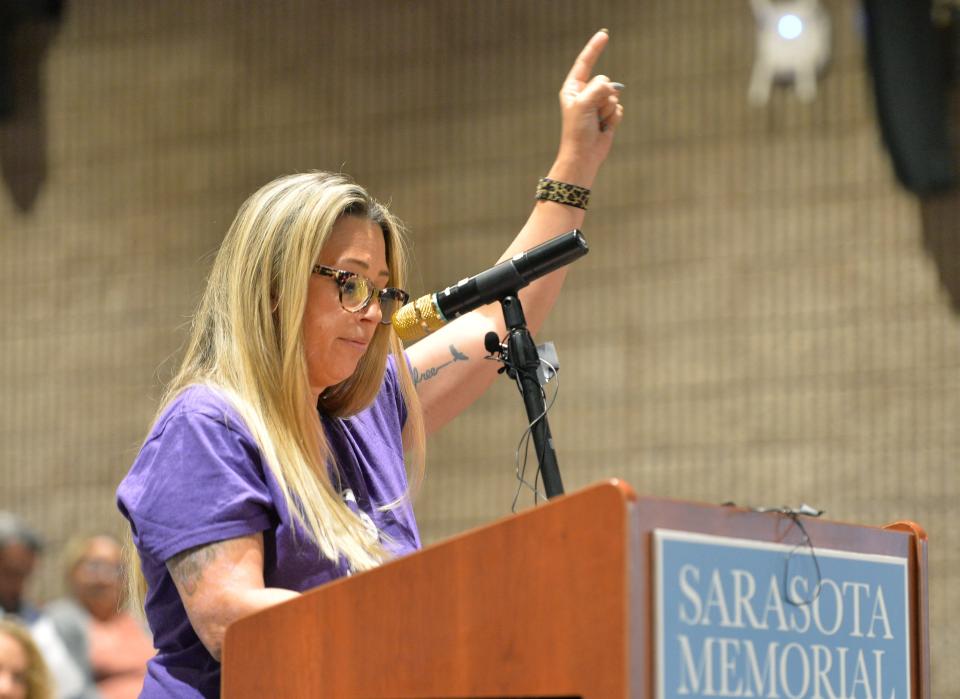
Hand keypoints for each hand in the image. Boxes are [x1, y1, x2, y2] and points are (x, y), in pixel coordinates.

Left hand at [554, 30, 623, 185]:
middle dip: (603, 97)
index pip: (585, 63)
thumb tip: (612, 87)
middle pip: (605, 80)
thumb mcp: (584, 104)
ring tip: (597, 122)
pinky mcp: (607, 115)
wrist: (584, 155)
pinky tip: (604, 127)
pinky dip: (614, 118)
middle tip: (593, 114)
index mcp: (573, 88)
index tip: (604, 34)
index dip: (595, 48)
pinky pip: (619, 108)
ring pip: (614, 95)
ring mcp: (597, 104)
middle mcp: (585, 93)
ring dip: (608, 110)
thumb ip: (598, 88)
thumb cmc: (577, 131)